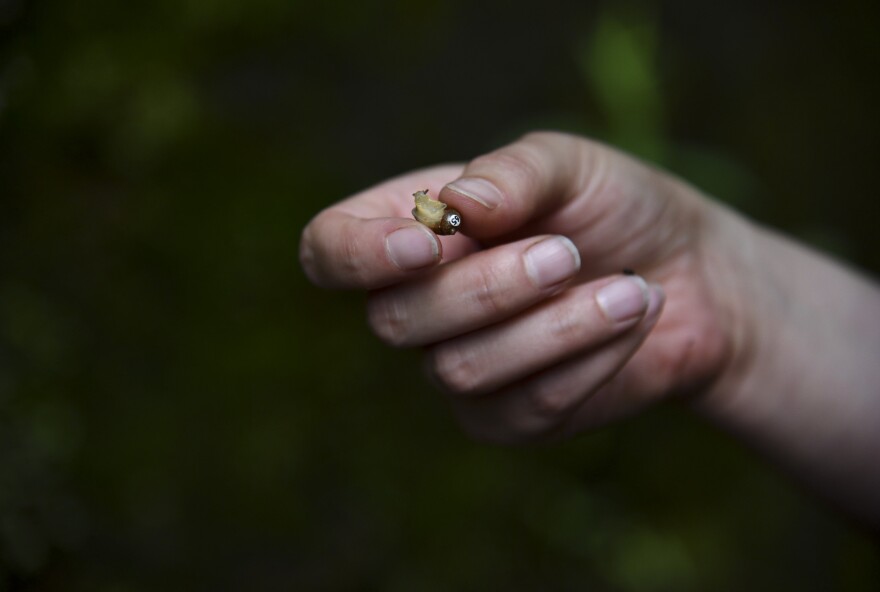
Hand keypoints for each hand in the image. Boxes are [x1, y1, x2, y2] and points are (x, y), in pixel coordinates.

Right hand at [299, 132, 736, 441]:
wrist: (690, 272)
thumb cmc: (614, 207)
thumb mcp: (570, 165)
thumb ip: (512, 173)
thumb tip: (454, 205)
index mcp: (408, 229)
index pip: (330, 251)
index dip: (358, 255)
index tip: (426, 241)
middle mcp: (417, 304)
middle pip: (393, 320)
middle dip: (487, 288)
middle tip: (566, 252)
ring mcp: (455, 367)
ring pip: (460, 370)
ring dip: (553, 327)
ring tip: (627, 289)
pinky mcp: (506, 418)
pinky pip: (526, 409)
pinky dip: (589, 360)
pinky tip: (631, 318)